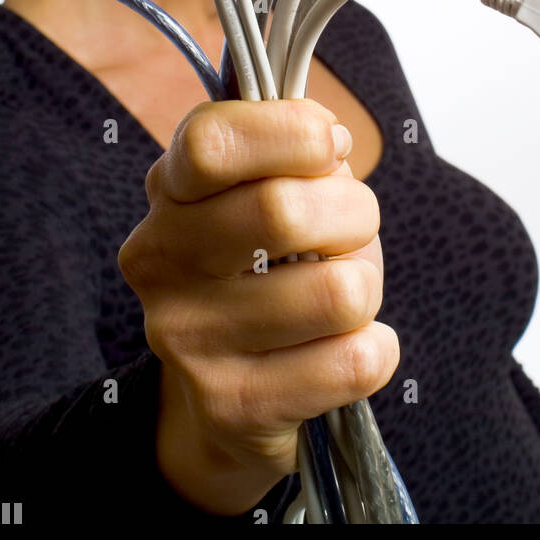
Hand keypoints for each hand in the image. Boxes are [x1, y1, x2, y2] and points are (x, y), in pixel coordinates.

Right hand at [117, 96, 398, 513]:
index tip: (332, 145)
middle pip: (281, 211)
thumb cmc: (276, 265)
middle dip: (354, 211)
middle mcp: (163, 261)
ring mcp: (189, 339)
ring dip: (366, 286)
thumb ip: (296, 152)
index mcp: (171, 190)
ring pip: (337, 292)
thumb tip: (330, 142)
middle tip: (354, 226)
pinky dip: (376, 348)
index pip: (211, 142)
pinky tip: (344, 348)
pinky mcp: (232, 407)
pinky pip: (355, 362)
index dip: (291, 132)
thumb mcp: (275, 188)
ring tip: (342, 296)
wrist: (234, 392)